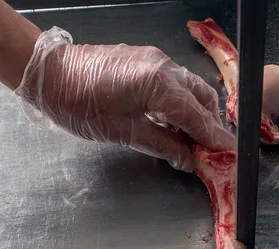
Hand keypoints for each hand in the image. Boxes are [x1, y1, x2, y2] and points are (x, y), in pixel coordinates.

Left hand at [15, 27, 235, 170]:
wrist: (48, 74)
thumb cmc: (79, 105)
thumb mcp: (122, 132)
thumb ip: (160, 144)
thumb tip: (187, 158)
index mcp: (158, 84)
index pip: (197, 116)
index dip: (214, 138)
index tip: (230, 153)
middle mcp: (163, 67)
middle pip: (201, 98)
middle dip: (210, 125)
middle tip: (212, 151)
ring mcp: (154, 60)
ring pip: (190, 88)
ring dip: (198, 113)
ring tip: (195, 140)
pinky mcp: (145, 60)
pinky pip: (175, 82)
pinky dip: (182, 103)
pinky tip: (175, 122)